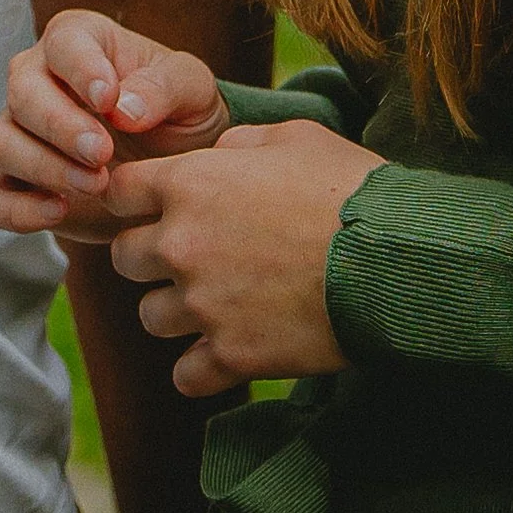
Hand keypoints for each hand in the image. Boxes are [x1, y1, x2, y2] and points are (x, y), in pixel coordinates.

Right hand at [0, 7, 227, 242]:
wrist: (175, 168)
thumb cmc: (180, 113)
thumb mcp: (192, 89)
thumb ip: (165, 86)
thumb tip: (126, 108)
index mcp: (81, 40)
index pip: (63, 42)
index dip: (81, 69)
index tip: (109, 100)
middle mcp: (39, 79)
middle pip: (22, 92)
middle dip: (61, 126)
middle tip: (103, 154)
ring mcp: (22, 133)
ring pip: (1, 143)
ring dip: (44, 167)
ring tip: (97, 185)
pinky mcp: (20, 184)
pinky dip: (18, 210)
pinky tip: (59, 212)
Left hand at [107, 120, 382, 396]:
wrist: (393, 259)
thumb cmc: (349, 188)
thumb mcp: (296, 138)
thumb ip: (241, 142)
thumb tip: (220, 152)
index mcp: (190, 184)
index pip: (119, 190)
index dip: (135, 197)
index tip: (155, 206)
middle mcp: (182, 244)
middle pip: (124, 257)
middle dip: (152, 256)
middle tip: (194, 256)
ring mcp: (203, 305)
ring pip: (151, 317)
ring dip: (178, 311)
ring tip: (219, 304)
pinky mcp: (232, 357)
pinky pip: (186, 375)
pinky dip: (204, 367)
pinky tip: (232, 348)